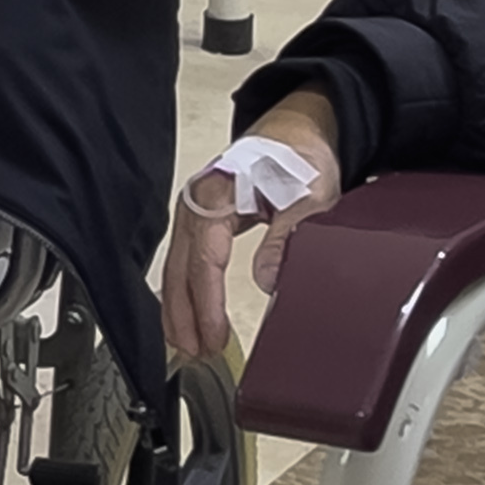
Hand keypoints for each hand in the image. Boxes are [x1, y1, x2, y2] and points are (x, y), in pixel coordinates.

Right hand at [158, 97, 345, 375]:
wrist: (295, 132)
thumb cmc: (300, 158)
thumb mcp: (307, 195)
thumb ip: (287, 235)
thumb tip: (268, 280)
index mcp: (218, 194)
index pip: (205, 259)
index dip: (207, 303)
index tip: (213, 336)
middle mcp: (196, 203)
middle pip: (181, 268)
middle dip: (184, 315)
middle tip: (196, 352)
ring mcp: (194, 212)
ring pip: (176, 268)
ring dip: (179, 309)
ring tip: (187, 346)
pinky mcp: (199, 221)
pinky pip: (184, 262)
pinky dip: (182, 292)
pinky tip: (185, 317)